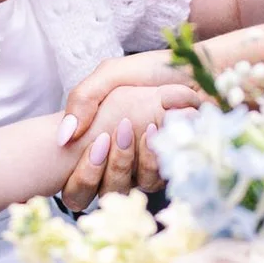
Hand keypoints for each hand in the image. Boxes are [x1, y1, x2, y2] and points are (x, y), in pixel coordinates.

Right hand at [58, 83, 200, 209]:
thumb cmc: (154, 72)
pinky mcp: (170, 168)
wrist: (199, 71)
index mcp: (98, 141)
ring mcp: (144, 168)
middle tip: (119, 134)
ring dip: (132, 163)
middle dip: (112, 166)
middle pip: (103, 191)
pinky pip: (158, 180)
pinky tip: (161, 131)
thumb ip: (83, 100)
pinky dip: (157, 156)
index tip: (98, 142)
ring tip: (147, 129)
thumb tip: (64, 137)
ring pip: (130, 188)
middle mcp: (118, 161)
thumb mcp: (111, 76)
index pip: (77, 183)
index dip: (83, 175)